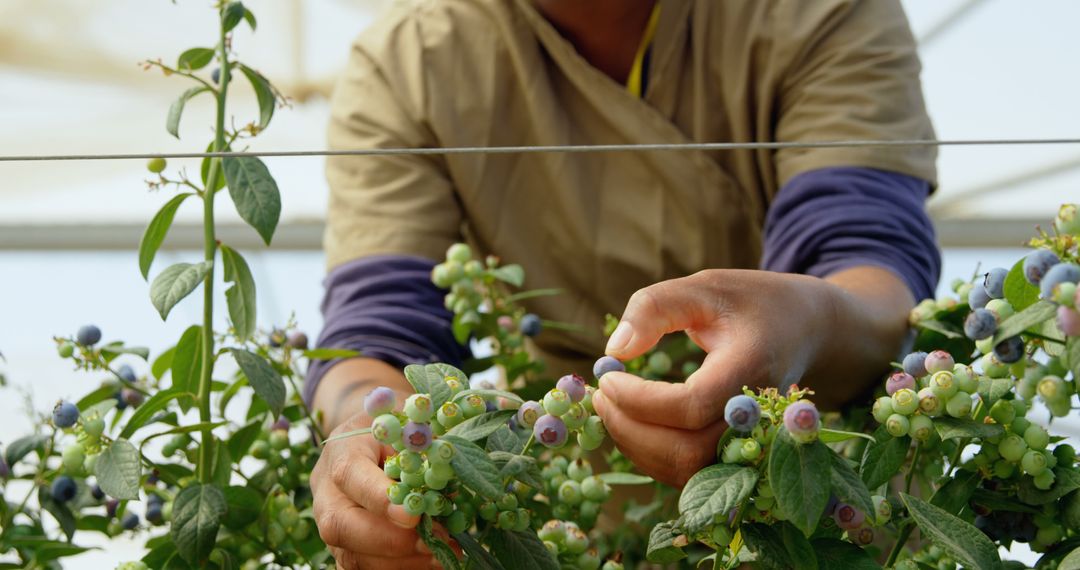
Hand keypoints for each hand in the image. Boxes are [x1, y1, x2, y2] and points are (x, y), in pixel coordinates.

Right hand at [311, 412, 438, 568]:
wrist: (373, 441)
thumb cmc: (396, 429)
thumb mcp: (409, 426)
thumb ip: (423, 452)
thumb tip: (447, 492)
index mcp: (342, 450)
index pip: (349, 474)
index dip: (378, 498)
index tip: (413, 515)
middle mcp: (326, 489)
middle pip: (339, 524)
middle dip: (388, 540)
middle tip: (432, 543)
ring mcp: (330, 522)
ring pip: (350, 554)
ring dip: (398, 561)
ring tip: (439, 556)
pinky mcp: (342, 546)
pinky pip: (361, 567)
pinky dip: (398, 568)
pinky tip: (429, 563)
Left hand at [592, 268, 910, 486]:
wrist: (809, 329)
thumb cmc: (753, 303)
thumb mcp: (705, 286)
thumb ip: (656, 308)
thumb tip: (614, 350)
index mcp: (752, 368)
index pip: (691, 405)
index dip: (640, 400)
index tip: (608, 375)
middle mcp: (758, 416)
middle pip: (687, 452)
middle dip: (631, 429)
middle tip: (599, 396)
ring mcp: (753, 441)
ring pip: (687, 471)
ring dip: (636, 446)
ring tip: (609, 407)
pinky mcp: (741, 454)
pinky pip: (692, 472)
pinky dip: (653, 455)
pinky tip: (632, 422)